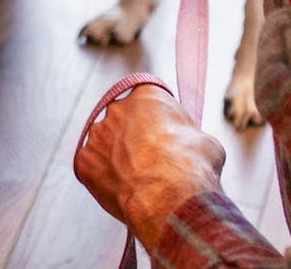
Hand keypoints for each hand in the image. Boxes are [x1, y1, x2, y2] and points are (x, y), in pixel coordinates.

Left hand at [72, 82, 225, 254]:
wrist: (168, 195)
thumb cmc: (192, 166)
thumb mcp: (206, 141)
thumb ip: (190, 135)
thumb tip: (193, 144)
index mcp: (147, 94)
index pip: (148, 100)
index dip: (157, 120)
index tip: (164, 136)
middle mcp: (117, 108)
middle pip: (123, 121)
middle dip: (134, 139)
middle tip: (151, 162)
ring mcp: (97, 134)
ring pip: (106, 145)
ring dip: (117, 158)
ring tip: (140, 181)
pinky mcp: (83, 160)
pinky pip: (93, 168)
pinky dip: (105, 179)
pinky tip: (124, 191)